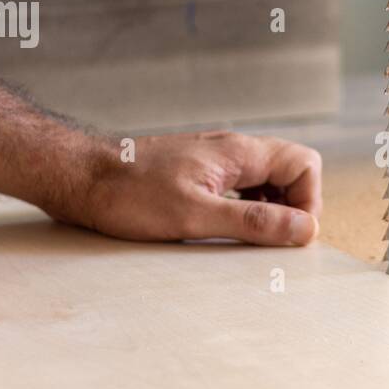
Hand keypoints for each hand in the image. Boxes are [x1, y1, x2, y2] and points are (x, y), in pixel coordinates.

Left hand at [65, 132, 321, 245]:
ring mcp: (215, 158)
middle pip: (290, 170)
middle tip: (271, 239)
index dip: (308, 202)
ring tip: (246, 237)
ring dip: (269, 208)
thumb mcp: (196, 216)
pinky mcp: (197, 171)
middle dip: (292, 207)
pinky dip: (244, 206)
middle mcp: (232, 149)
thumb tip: (305, 229)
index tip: (288, 235)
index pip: (305, 165)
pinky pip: (239, 185)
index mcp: (239, 153)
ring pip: (266, 179)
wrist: (80, 176)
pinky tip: (222, 227)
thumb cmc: (130, 194)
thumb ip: (254, 222)